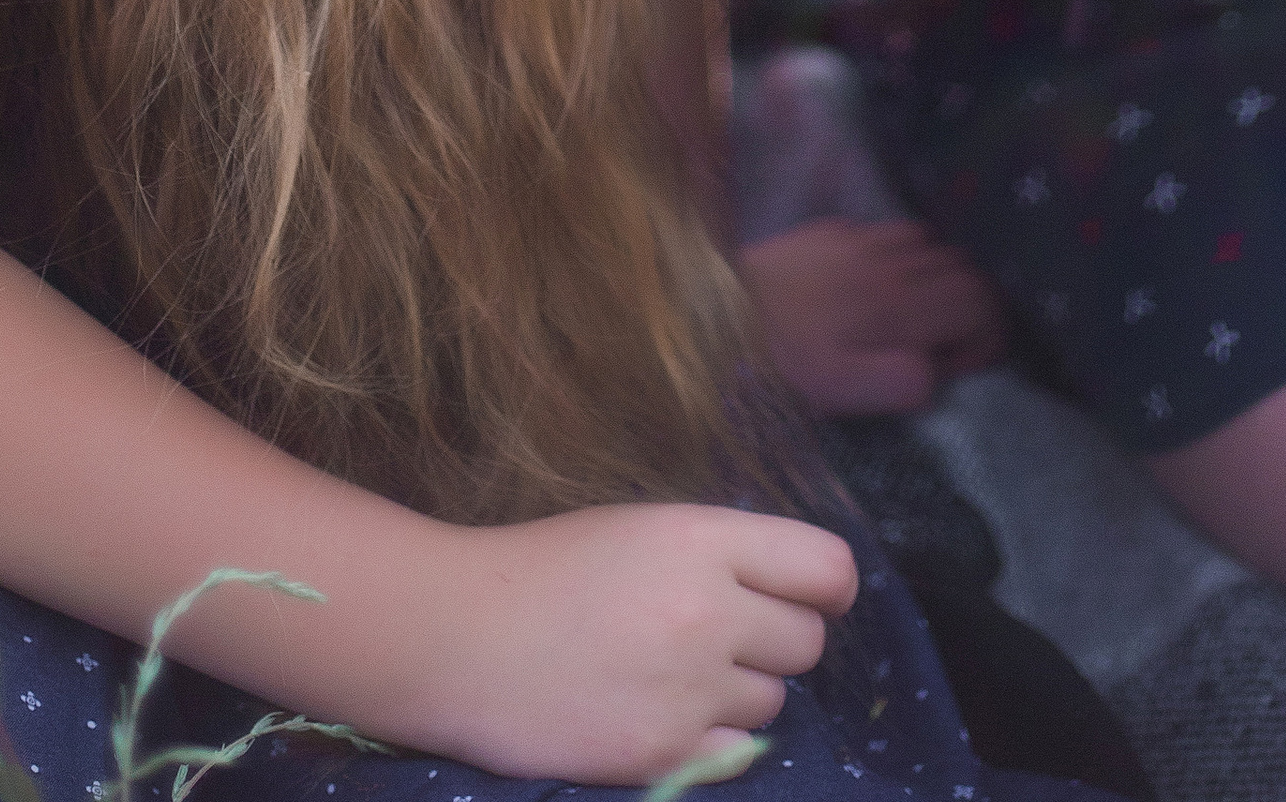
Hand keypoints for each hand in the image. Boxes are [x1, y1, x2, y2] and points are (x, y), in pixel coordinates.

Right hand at [425, 501, 856, 781]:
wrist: (459, 638)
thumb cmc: (545, 570)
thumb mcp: (641, 528)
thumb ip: (719, 553)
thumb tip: (794, 587)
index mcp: (702, 540)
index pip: (825, 568)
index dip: (826, 587)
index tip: (811, 597)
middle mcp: (707, 612)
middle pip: (806, 641)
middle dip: (775, 641)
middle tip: (721, 639)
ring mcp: (688, 690)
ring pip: (774, 701)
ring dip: (739, 693)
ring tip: (673, 676)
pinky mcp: (665, 756)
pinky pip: (736, 752)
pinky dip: (711, 740)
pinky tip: (661, 714)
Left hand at [740, 217, 1007, 414]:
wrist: (710, 311)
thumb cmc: (778, 362)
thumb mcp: (840, 390)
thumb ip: (901, 380)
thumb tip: (937, 369)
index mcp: (895, 303)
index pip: (978, 299)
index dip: (987, 334)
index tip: (961, 367)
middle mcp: (886, 259)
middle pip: (963, 267)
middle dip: (970, 307)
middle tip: (946, 348)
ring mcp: (858, 237)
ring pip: (931, 244)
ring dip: (939, 279)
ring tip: (915, 317)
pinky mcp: (829, 229)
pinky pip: (890, 231)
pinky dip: (904, 257)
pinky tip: (877, 285)